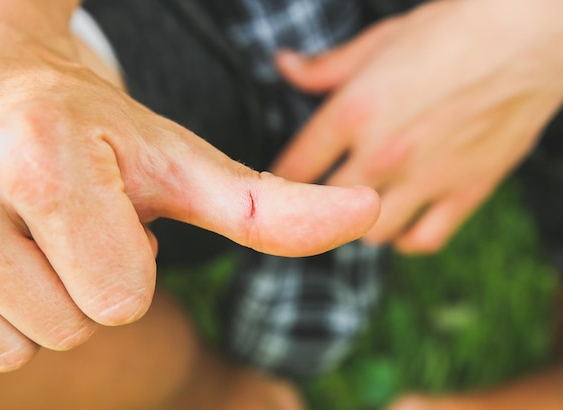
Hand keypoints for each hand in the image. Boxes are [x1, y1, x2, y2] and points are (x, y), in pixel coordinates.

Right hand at [0, 2, 379, 380]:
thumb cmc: (93, 133)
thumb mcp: (181, 166)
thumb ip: (271, 207)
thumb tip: (368, 211)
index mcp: (40, 164)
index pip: (122, 299)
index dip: (129, 267)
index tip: (108, 217)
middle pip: (66, 328)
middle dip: (81, 286)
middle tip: (64, 225)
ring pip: (10, 348)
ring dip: (35, 302)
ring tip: (24, 236)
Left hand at [273, 0, 562, 252]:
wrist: (528, 35)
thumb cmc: (451, 30)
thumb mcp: (379, 42)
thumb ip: (326, 66)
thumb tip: (283, 65)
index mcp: (354, 111)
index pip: (295, 168)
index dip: (280, 182)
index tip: (281, 184)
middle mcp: (383, 152)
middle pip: (325, 209)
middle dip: (314, 209)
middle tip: (315, 203)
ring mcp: (425, 177)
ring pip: (370, 233)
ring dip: (358, 226)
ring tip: (359, 209)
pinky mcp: (465, 191)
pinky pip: (423, 239)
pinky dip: (406, 239)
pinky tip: (401, 223)